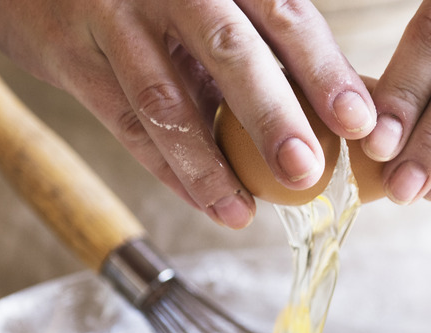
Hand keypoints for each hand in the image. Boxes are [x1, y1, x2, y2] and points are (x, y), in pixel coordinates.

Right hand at [0, 0, 375, 227]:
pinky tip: (202, 201)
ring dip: (208, 164)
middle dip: (271, 116)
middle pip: (230, 51)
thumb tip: (340, 111)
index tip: (358, 122)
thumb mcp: (212, 0)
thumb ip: (264, 43)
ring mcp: (116, 17)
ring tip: (242, 212)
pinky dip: (166, 168)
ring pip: (166, 99)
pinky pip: (124, 123)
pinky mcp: (72, 54)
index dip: (324, 71)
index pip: (285, 17)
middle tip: (305, 171)